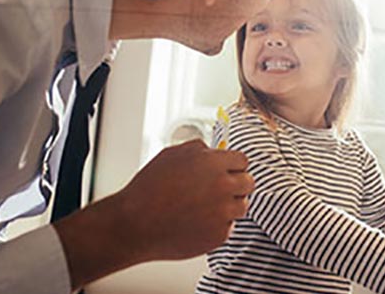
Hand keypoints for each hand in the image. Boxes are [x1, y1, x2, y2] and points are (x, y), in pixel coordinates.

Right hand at [54, 140, 254, 288]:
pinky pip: (228, 227)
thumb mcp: (172, 155)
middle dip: (236, 184)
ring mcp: (223, 213)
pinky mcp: (219, 235)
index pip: (243, 161)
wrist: (136, 223)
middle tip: (219, 189)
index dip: (233, 165)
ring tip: (204, 206)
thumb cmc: (149, 189)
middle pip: (248, 183)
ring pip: (242, 206)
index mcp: (214, 164)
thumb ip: (199, 149)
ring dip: (228, 205)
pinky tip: (196, 221)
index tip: (227, 170)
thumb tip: (213, 150)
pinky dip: (216, 225)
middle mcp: (223, 187)